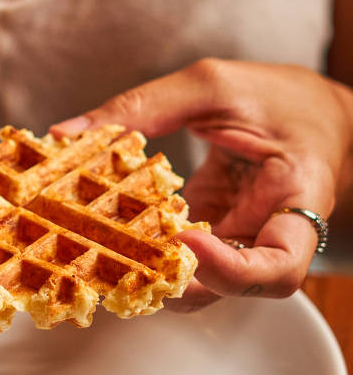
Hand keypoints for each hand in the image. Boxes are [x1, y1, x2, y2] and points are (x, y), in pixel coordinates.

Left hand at [50, 59, 352, 310]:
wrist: (312, 112)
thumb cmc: (277, 97)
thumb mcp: (212, 86)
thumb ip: (142, 105)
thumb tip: (64, 133)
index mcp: (297, 196)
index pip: (279, 266)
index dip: (230, 270)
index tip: (186, 241)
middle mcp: (271, 235)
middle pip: (234, 289)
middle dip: (178, 287)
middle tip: (122, 266)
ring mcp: (241, 240)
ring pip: (205, 284)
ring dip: (155, 278)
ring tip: (104, 257)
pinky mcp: (216, 237)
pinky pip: (186, 261)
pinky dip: (148, 255)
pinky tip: (108, 240)